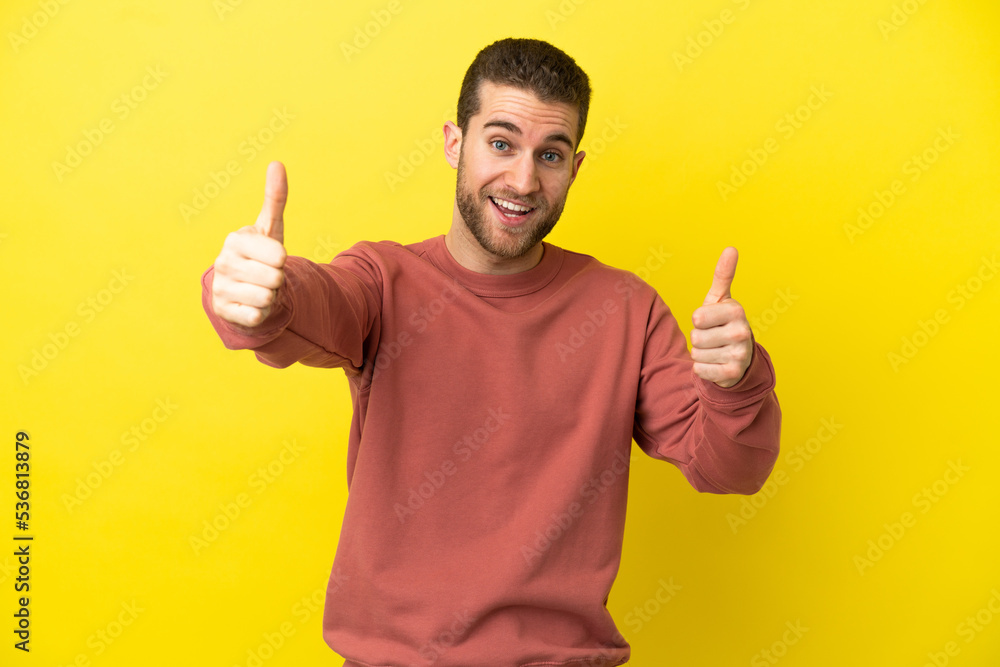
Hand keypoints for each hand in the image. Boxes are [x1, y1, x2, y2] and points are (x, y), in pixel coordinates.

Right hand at [210, 161, 287, 327]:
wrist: (241, 288)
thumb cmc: (260, 255)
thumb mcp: (270, 227)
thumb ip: (275, 198)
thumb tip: (277, 163)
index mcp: (235, 239)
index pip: (279, 255)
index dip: (282, 259)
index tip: (271, 257)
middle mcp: (222, 262)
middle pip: (275, 278)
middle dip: (278, 280)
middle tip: (266, 276)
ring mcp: (220, 288)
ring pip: (267, 298)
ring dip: (270, 297)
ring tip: (259, 288)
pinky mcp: (223, 311)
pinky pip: (258, 316)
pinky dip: (261, 313)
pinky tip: (251, 304)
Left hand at [690, 247, 753, 387]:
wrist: (739, 357)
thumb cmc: (723, 323)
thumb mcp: (720, 300)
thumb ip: (723, 275)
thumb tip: (731, 248)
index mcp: (736, 310)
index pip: (696, 317)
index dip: (698, 320)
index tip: (711, 321)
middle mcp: (742, 332)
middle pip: (695, 337)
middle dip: (698, 338)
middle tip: (713, 337)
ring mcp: (739, 354)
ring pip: (696, 354)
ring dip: (701, 354)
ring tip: (715, 350)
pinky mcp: (732, 374)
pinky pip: (700, 370)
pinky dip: (703, 369)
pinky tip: (716, 364)